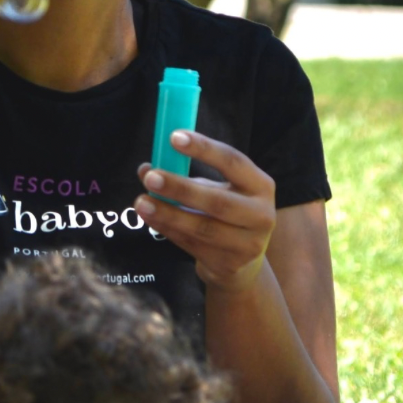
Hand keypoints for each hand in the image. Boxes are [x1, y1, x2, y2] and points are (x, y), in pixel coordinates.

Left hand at [134, 131, 275, 293]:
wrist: (242, 261)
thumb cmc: (224, 212)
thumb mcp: (214, 188)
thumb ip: (183, 175)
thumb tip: (145, 168)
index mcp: (260, 185)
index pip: (233, 161)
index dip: (203, 148)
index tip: (173, 137)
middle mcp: (261, 215)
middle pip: (217, 201)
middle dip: (180, 188)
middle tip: (150, 176)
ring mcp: (247, 244)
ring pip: (201, 228)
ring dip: (167, 214)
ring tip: (140, 202)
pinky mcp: (229, 265)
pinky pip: (192, 245)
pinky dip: (167, 230)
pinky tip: (150, 218)